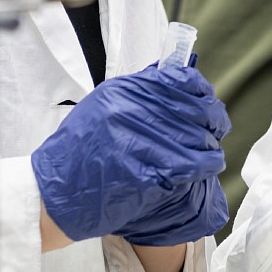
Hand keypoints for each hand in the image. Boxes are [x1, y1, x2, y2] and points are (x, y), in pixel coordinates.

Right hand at [31, 63, 229, 242]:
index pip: (179, 80)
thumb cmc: (77, 153)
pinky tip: (207, 167)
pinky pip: (190, 166)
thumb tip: (175, 76)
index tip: (208, 99)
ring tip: (212, 152)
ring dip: (210, 146)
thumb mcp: (100, 108)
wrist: (53, 194)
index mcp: (122, 92)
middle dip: (213, 119)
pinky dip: (204, 166)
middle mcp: (131, 112)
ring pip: (196, 138)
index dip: (201, 90)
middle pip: (193, 109)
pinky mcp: (145, 174)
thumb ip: (136, 92)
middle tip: (218, 127)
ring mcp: (138, 143)